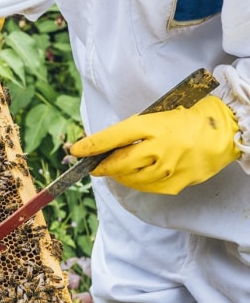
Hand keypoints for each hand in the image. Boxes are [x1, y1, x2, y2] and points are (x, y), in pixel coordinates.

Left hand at [69, 95, 240, 194]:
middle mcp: (159, 149)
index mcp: (154, 126)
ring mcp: (168, 168)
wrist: (225, 131)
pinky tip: (137, 176)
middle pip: (118, 164)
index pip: (113, 137)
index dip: (91, 146)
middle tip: (94, 166)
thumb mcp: (159, 115)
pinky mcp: (176, 183)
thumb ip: (135, 130)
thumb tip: (109, 144)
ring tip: (116, 170)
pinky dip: (137, 182)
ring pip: (130, 179)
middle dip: (101, 166)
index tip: (76, 151)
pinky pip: (147, 187)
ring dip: (118, 175)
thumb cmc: (188, 118)